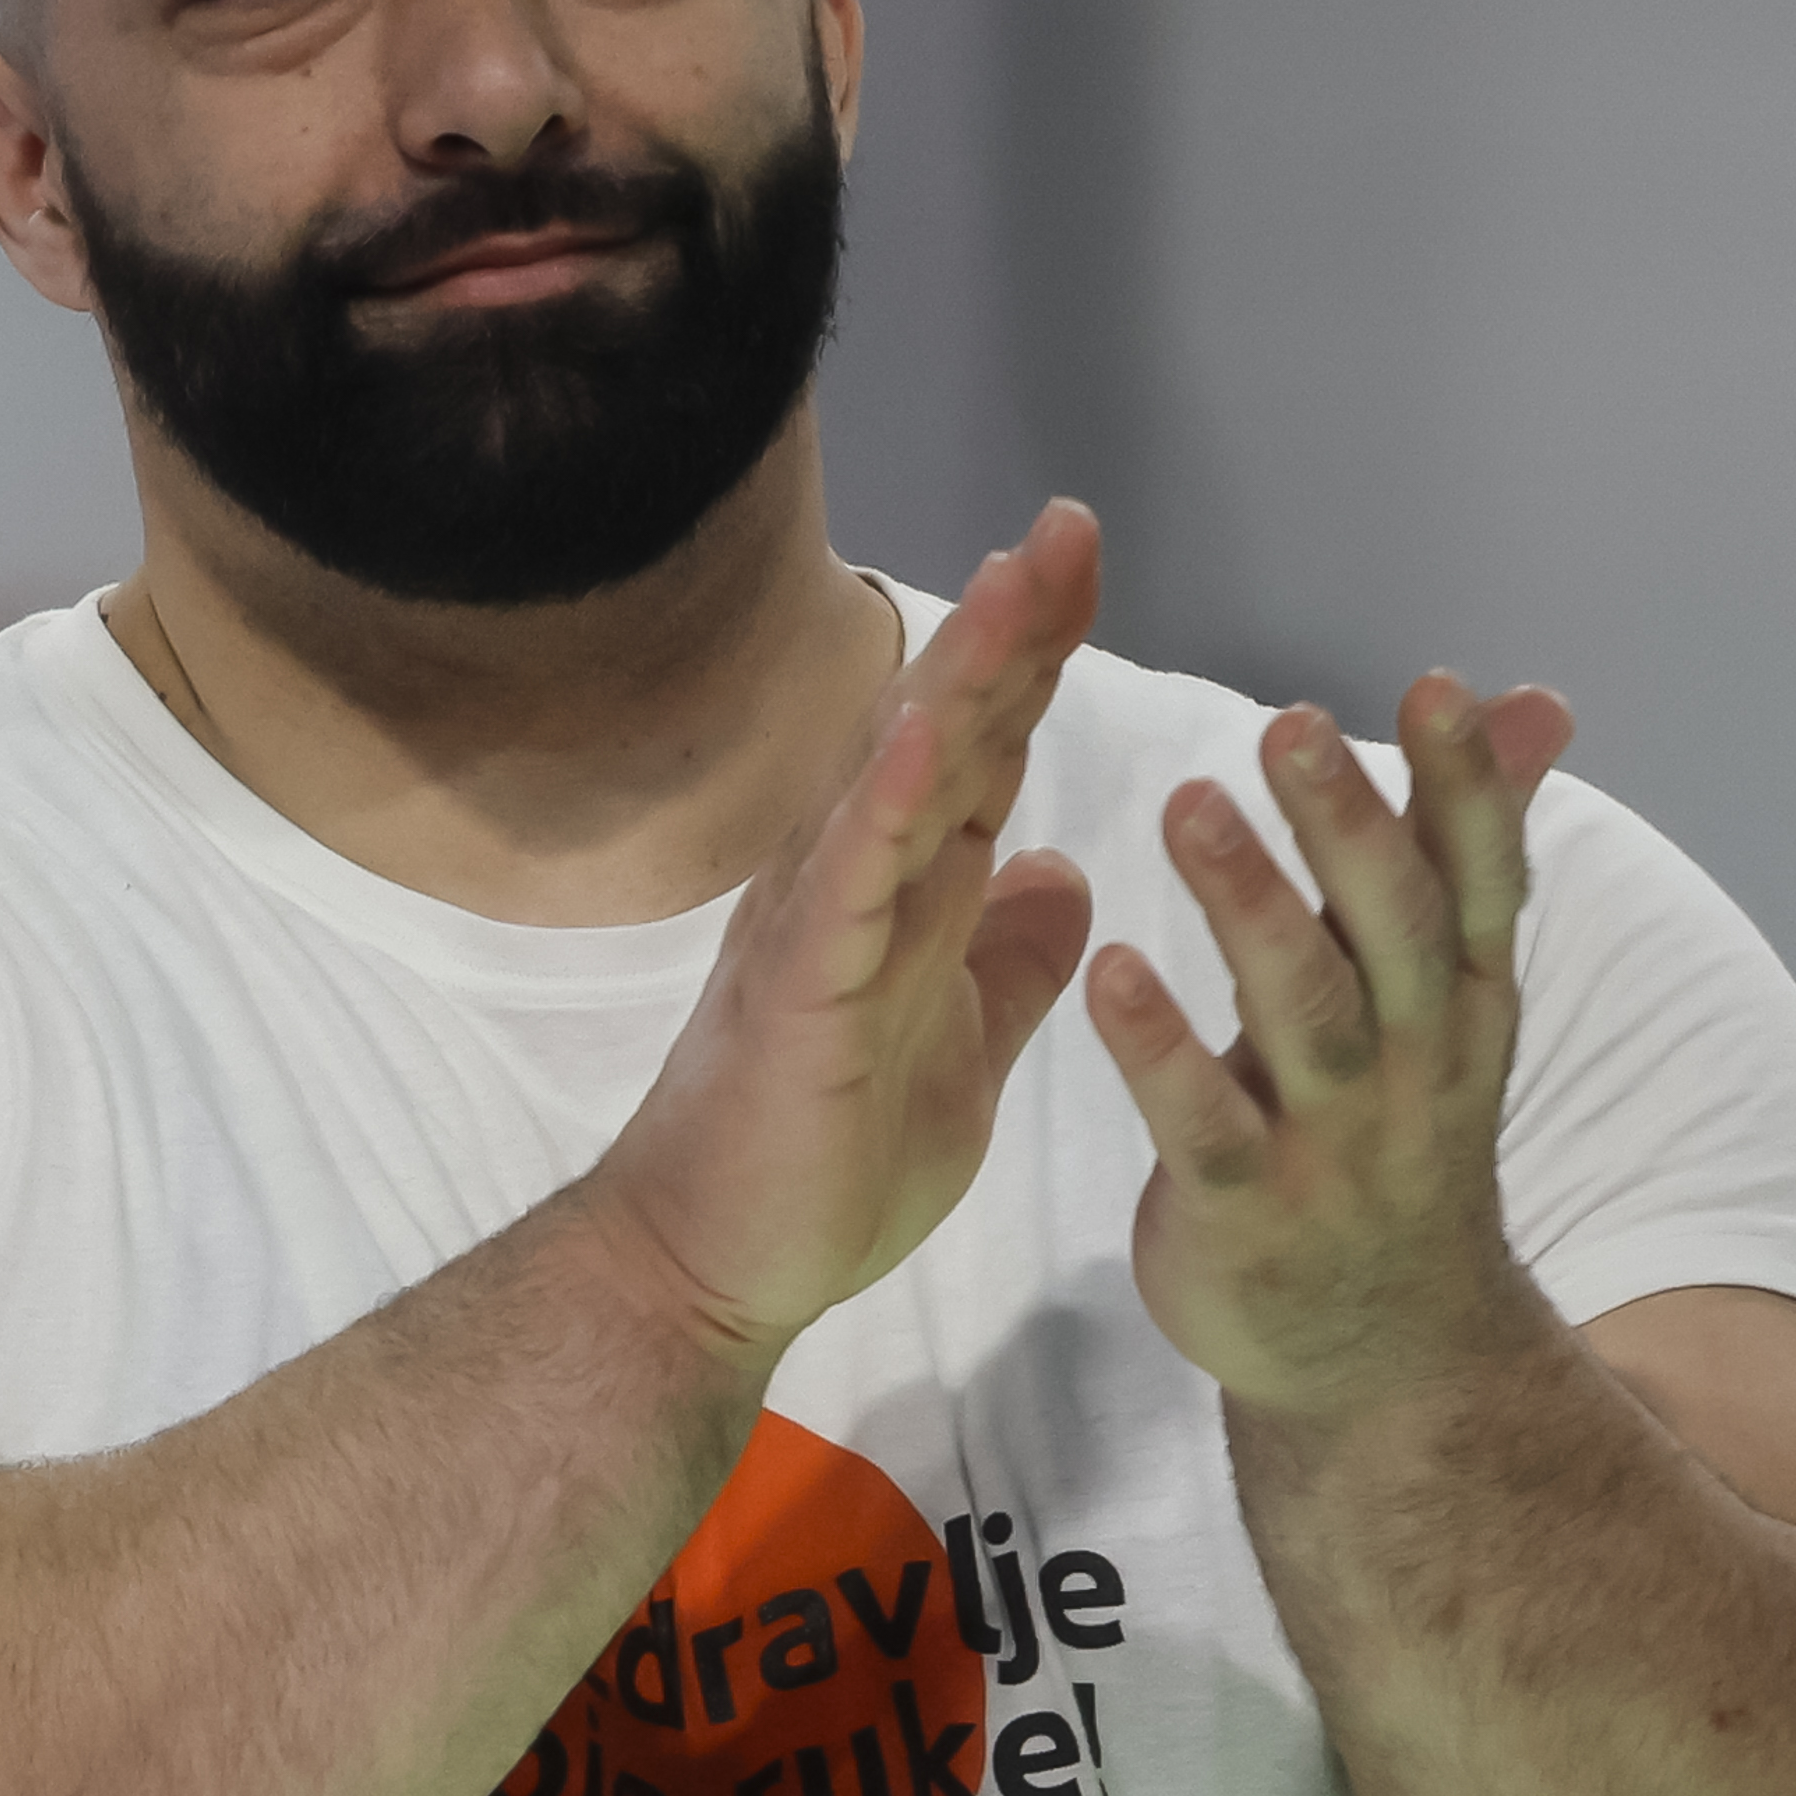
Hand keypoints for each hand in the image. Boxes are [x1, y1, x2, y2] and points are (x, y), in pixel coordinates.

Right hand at [575, 502, 1104, 1387]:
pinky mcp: (797, 991)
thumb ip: (1008, 960)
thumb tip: (1060, 869)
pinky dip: (889, 802)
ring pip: (897, 774)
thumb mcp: (962, 1051)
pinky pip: (848, 884)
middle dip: (1012, 627)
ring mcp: (820, 927)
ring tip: (1020, 579)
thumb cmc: (822, 1167)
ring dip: (960, 675)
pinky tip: (931, 733)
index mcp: (901, 891)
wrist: (711, 1273)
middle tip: (1071, 522)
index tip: (1084, 559)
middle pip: (942, 727)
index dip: (1033, 655)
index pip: (980, 747)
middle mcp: (855, 882)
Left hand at [1085, 672, 1578, 1421]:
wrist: (1385, 1358)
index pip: (1478, 879)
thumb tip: (1536, 703)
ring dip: (1249, 909)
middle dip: (1349, 826)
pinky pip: (1201, 1125)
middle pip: (1393, 931)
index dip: (1464, 786)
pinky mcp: (1242, 1213)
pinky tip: (1111, 972)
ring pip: (1302, 1015)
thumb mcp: (1446, 997)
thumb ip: (1464, 845)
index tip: (1436, 687)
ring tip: (1188, 807)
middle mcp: (1414, 1067)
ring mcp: (1333, 1145)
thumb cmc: (1398, 1136)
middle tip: (1288, 725)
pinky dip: (1158, 1050)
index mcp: (1462, 1003)